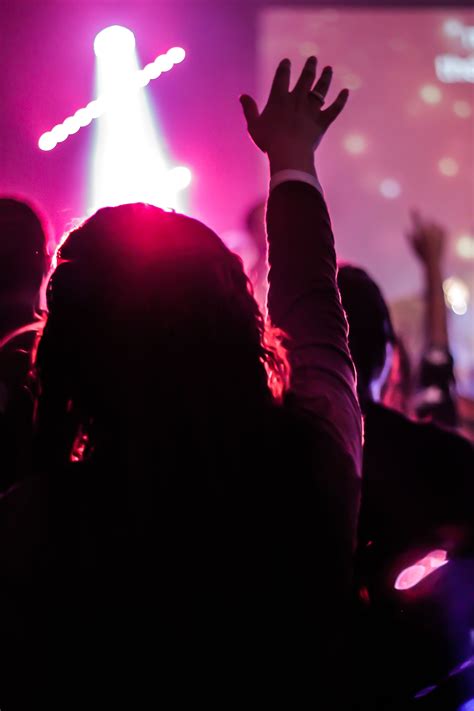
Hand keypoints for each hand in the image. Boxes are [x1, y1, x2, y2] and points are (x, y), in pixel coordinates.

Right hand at [240, 57, 348, 172]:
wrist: (289, 152)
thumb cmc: (269, 141)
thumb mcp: (254, 126)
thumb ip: (249, 109)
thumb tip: (242, 96)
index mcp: (279, 98)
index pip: (282, 76)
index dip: (284, 67)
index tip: (287, 61)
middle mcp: (297, 99)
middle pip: (305, 78)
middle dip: (310, 67)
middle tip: (313, 59)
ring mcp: (311, 109)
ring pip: (321, 89)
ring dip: (325, 78)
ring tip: (329, 69)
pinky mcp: (322, 122)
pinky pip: (335, 109)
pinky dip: (341, 100)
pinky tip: (346, 92)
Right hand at [407, 210, 445, 266]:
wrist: (433, 261)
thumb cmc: (421, 255)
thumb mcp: (412, 246)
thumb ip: (410, 237)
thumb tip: (406, 230)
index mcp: (421, 233)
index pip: (417, 220)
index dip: (414, 214)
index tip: (413, 207)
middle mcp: (430, 230)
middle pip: (427, 222)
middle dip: (426, 226)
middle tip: (426, 237)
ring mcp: (438, 231)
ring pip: (434, 224)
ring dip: (432, 229)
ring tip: (432, 240)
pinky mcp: (444, 232)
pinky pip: (440, 227)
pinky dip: (438, 231)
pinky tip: (437, 239)